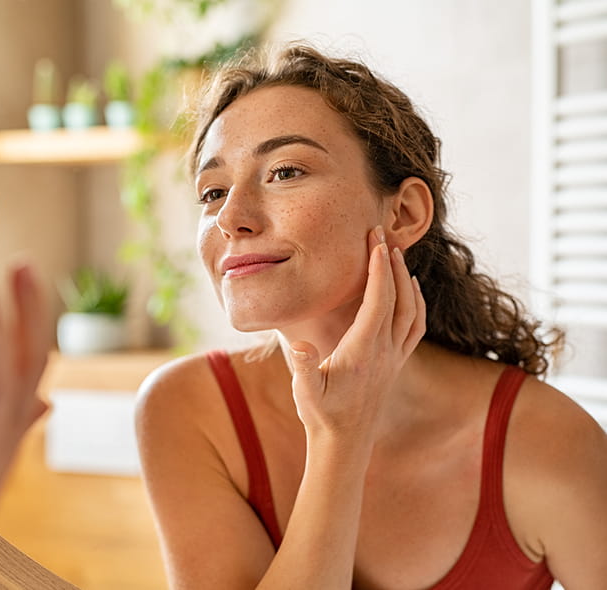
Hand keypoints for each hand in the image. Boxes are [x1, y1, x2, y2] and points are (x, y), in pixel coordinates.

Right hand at [290, 226, 425, 439]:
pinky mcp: (396, 364)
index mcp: (364, 351)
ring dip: (406, 280)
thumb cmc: (321, 416)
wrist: (344, 444)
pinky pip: (415, 326)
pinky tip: (410, 291)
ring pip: (412, 311)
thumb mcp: (305, 393)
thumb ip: (305, 368)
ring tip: (395, 255)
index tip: (374, 241)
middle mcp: (385, 351)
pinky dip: (416, 302)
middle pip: (399, 298)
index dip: (378, 268)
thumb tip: (301, 346)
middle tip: (381, 234)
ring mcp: (394, 358)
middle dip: (391, 263)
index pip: (378, 301)